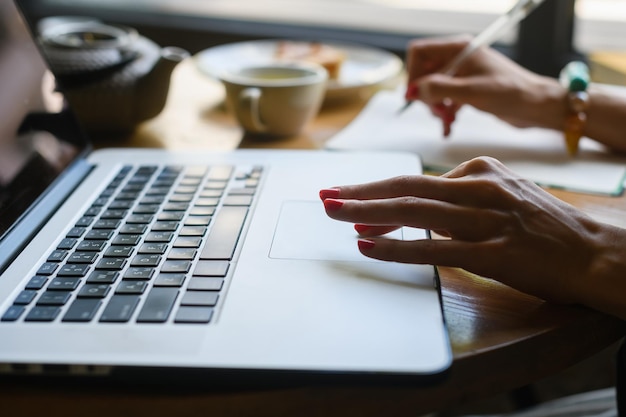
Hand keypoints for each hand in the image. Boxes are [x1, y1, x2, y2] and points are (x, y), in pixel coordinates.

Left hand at [320, 157, 622, 308]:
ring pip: (415, 212)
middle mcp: (479, 189)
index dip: (375, 189)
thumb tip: (409, 210)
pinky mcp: (493, 253)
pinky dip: (398, 247)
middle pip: (406, 187)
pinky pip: (436, 248)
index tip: (344, 194)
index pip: (414, 180)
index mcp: (479, 172)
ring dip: (368, 213)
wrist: (592, 251)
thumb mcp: (500, 195)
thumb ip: (457, 197)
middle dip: (359, 192)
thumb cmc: (542, 226)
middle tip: (324, 196)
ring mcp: (486, 220)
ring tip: (334, 215)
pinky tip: (370, 246)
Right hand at [404, 36, 564, 133]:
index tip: (414, 96)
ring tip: (445, 120)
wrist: (535, 106)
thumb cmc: (511, 93)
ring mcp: (463, 73)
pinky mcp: (468, 88)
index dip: (413, 74)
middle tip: (436, 111)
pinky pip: (445, 98)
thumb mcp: (471, 92)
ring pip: (433, 87)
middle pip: (424, 72)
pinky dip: (444, 113)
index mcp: (459, 49)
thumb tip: (413, 91)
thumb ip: (439, 89)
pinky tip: (448, 126)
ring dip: (434, 106)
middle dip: (425, 94)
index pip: (420, 52)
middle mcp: (459, 58)